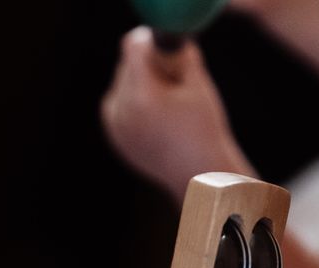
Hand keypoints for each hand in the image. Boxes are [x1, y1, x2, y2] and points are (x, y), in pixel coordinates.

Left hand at [101, 27, 253, 201]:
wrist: (198, 177)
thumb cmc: (204, 132)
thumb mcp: (198, 87)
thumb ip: (182, 54)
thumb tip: (168, 39)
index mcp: (142, 97)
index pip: (134, 47)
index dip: (154, 44)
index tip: (170, 54)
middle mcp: (121, 110)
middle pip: (128, 64)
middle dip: (150, 67)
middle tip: (176, 88)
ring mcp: (115, 125)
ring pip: (124, 83)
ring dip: (144, 86)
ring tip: (170, 111)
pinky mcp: (115, 135)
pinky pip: (121, 104)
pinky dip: (137, 105)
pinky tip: (161, 124)